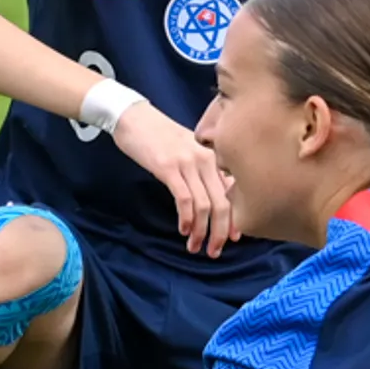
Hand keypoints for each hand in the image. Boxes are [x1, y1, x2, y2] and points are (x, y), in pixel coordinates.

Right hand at [111, 103, 238, 256]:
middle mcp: (207, 160)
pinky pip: (185, 199)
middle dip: (221, 232)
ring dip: (201, 231)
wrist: (134, 116)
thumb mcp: (190, 150)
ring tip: (194, 246)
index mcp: (214, 157)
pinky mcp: (169, 167)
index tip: (233, 238)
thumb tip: (215, 200)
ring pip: (205, 205)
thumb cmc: (161, 136)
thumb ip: (204, 171)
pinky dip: (186, 218)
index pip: (234, 193)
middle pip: (224, 204)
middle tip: (214, 251)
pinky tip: (183, 229)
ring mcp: (188, 163)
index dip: (235, 220)